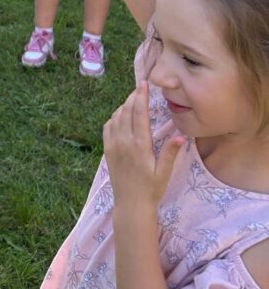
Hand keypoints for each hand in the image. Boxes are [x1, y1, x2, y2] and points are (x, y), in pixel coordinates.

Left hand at [104, 83, 184, 208]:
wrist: (130, 204)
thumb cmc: (151, 189)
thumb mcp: (164, 173)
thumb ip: (170, 153)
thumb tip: (180, 136)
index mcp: (139, 145)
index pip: (139, 114)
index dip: (141, 97)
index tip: (144, 84)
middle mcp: (123, 142)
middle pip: (126, 111)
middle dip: (133, 97)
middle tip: (141, 88)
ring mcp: (113, 145)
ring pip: (116, 117)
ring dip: (124, 106)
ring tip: (133, 100)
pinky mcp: (107, 150)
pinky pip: (108, 126)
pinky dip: (114, 117)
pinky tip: (121, 116)